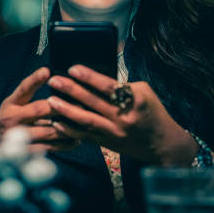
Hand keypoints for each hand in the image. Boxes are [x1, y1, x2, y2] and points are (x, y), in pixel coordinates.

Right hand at [0, 67, 80, 151]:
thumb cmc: (11, 122)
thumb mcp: (14, 106)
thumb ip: (30, 98)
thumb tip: (59, 88)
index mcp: (10, 104)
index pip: (23, 89)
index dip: (34, 80)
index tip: (46, 71)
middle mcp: (11, 119)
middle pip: (40, 109)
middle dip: (62, 106)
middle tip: (81, 103)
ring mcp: (18, 137)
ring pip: (49, 130)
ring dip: (68, 126)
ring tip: (84, 122)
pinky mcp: (26, 152)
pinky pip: (50, 147)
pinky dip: (65, 144)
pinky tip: (76, 140)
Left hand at [46, 65, 196, 164]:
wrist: (162, 144)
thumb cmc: (153, 113)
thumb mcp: (144, 93)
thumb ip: (123, 85)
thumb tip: (98, 77)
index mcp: (136, 101)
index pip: (109, 86)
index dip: (89, 77)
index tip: (73, 68)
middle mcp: (124, 117)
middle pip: (93, 102)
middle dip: (71, 90)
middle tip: (54, 80)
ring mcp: (115, 132)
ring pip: (86, 120)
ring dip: (66, 110)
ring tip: (51, 100)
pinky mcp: (108, 144)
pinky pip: (86, 137)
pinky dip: (70, 130)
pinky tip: (57, 123)